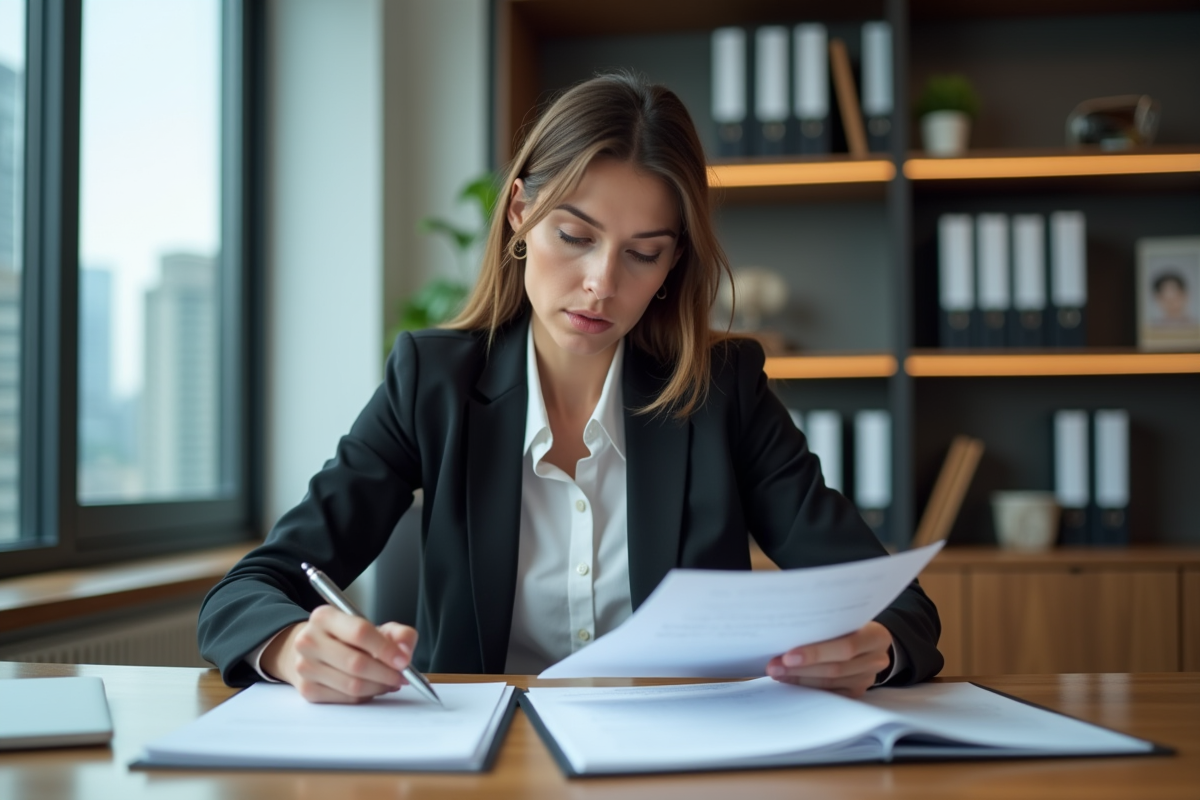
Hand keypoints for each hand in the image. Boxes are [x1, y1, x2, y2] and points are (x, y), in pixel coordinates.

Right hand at [260, 605, 418, 703]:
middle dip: (387, 673)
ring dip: (379, 686)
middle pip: (356, 663)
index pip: (360, 632)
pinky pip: (346, 699)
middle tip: (403, 676)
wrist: (312, 648)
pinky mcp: (307, 690)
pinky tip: (372, 687)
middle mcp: (309, 640)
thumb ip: (397, 634)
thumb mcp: (373, 626)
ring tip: (390, 681)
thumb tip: (405, 651)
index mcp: (325, 617)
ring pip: (352, 685)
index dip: (386, 649)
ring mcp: (305, 667)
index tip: (404, 661)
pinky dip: (366, 696)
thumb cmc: (345, 637)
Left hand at [766, 621, 893, 697]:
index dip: (816, 653)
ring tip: (778, 673)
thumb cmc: (850, 624)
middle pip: (835, 668)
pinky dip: (808, 686)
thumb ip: (826, 624)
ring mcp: (868, 678)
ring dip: (800, 679)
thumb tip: (786, 632)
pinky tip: (791, 679)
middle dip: (800, 668)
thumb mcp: (845, 618)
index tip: (787, 655)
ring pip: (830, 682)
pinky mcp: (858, 691)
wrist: (870, 640)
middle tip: (774, 666)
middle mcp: (876, 659)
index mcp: (876, 636)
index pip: (846, 646)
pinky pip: (831, 692)